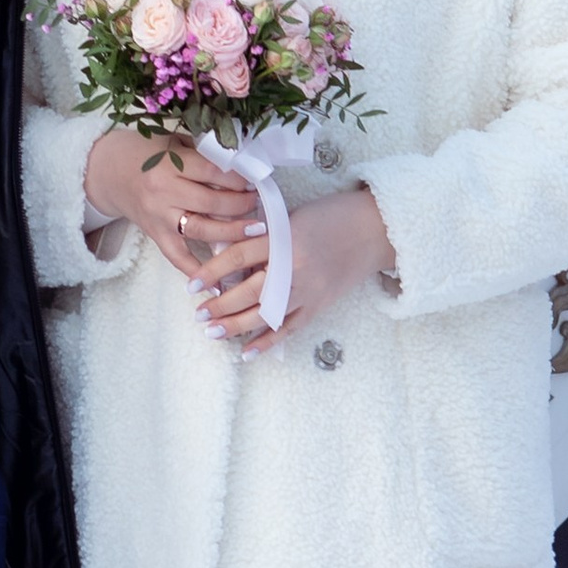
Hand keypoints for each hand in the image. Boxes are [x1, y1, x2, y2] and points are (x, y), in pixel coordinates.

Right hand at [83, 127, 266, 280]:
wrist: (109, 171)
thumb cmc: (146, 153)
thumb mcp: (174, 142)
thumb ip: (203, 154)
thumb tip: (242, 165)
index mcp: (169, 165)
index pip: (212, 173)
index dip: (238, 179)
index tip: (255, 180)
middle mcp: (163, 194)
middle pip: (211, 203)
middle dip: (240, 204)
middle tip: (258, 203)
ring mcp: (159, 218)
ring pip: (202, 230)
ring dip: (231, 232)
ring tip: (255, 230)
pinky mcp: (156, 236)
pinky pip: (178, 258)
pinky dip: (197, 271)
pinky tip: (219, 284)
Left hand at [197, 185, 396, 355]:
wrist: (376, 228)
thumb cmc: (332, 215)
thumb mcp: (292, 216)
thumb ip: (263, 235)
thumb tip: (227, 257)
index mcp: (283, 238)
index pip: (236, 258)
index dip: (210, 272)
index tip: (191, 285)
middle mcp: (294, 267)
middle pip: (247, 291)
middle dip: (219, 305)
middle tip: (199, 314)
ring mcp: (309, 289)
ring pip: (265, 314)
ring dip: (236, 326)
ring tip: (213, 332)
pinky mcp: (320, 304)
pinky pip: (290, 328)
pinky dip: (268, 342)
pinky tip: (248, 352)